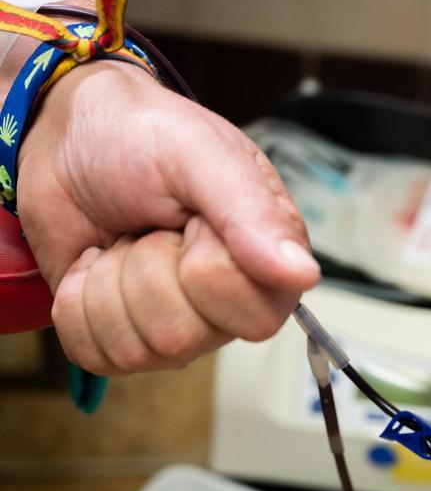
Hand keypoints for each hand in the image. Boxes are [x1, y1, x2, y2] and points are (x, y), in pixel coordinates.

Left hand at [16, 61, 318, 373]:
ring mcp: (176, 326)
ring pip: (134, 348)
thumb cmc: (142, 136)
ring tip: (124, 239)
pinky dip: (76, 302)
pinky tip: (96, 263)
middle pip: (181, 336)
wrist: (68, 136)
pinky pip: (95, 354)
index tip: (193, 221)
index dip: (204, 266)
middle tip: (153, 228)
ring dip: (107, 282)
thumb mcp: (199, 156)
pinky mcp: (123, 336)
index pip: (251, 315)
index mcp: (270, 263)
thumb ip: (253, 212)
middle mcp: (230, 305)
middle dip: (145, 271)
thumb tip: (302, 274)